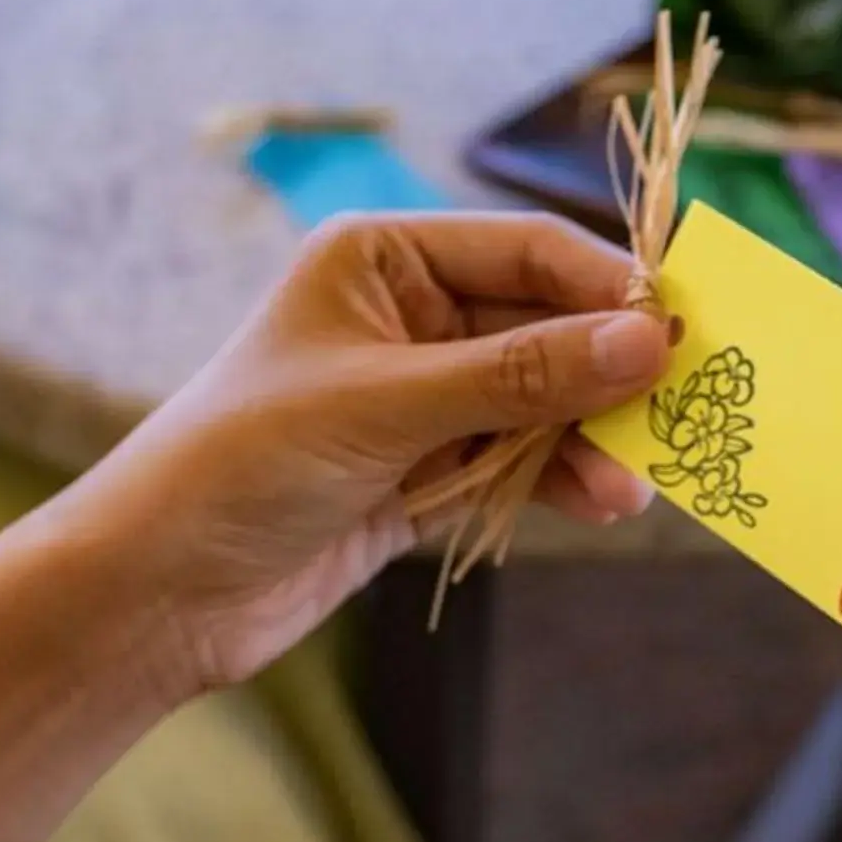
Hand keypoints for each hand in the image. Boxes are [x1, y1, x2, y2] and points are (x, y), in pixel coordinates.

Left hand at [91, 213, 671, 691]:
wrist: (159, 590)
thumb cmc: (243, 463)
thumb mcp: (389, 406)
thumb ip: (523, 375)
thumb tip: (647, 340)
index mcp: (382, 259)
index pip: (525, 251)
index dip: (606, 288)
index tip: (682, 331)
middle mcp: (406, 318)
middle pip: (544, 328)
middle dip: (608, 373)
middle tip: (682, 410)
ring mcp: (418, 399)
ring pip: (539, 403)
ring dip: (590, 438)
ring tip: (636, 483)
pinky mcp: (422, 474)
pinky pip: (515, 462)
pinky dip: (559, 480)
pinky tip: (603, 501)